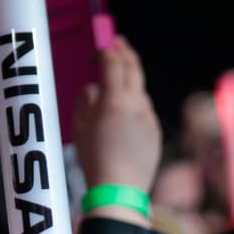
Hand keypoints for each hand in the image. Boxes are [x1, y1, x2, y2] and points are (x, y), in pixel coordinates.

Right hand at [74, 36, 161, 226]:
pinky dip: (134, 101)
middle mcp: (136, 105)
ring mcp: (149, 117)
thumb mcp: (79, 127)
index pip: (113, 63)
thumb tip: (93, 88)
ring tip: (116, 77)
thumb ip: (85, 100)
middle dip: (125, 51)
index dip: (106, 50)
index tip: (100, 44)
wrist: (118, 191)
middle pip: (134, 68)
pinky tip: (123, 111)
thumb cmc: (93, 160)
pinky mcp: (155, 131)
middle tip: (116, 42)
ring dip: (129, 78)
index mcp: (114, 102)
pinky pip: (144, 109)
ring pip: (139, 89)